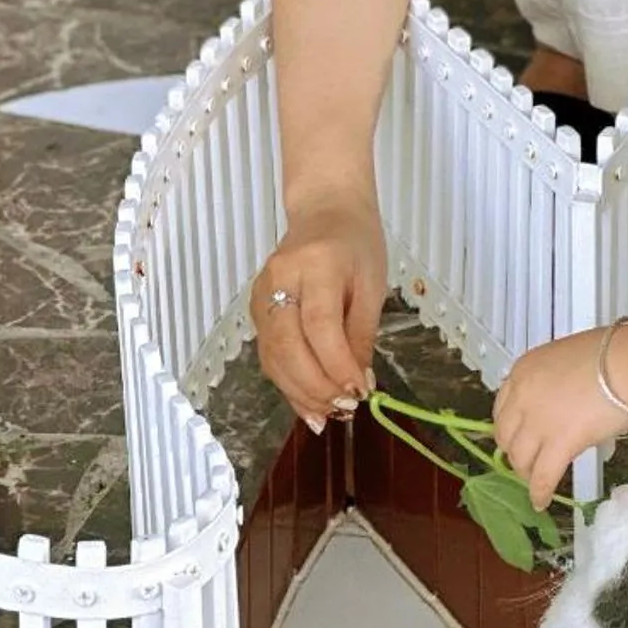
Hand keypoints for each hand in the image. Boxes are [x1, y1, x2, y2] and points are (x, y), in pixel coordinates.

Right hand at [251, 185, 386, 430]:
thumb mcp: (372, 285)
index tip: (358, 392)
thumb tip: (357, 384)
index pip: (319, 324)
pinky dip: (289, 384)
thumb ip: (361, 334)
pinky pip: (269, 355)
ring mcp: (260, 294)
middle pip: (288, 345)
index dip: (336, 364)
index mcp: (316, 264)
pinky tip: (309, 404)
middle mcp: (279, 279)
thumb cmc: (357, 245)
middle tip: (344, 409)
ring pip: (273, 357)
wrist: (325, 212)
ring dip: (300, 393)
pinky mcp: (255, 310)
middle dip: (316, 386)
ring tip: (330, 415)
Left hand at [496, 328, 627, 507]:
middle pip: (506, 434)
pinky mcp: (558, 445)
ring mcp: (538, 422)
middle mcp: (522, 396)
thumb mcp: (569, 361)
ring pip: (520, 457)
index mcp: (524, 370)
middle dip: (514, 450)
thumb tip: (567, 404)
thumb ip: (556, 384)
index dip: (510, 425)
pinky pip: (542, 476)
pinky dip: (539, 492)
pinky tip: (541, 502)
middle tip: (527, 459)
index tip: (519, 435)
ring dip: (526, 472)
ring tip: (535, 481)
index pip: (503, 405)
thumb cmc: (612, 356)